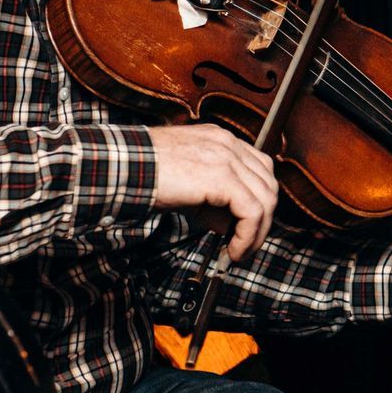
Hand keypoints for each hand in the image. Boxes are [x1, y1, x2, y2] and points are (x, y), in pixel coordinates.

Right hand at [149, 124, 277, 261]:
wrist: (124, 167)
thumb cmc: (146, 174)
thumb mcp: (188, 185)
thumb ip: (214, 199)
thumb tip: (232, 226)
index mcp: (221, 140)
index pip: (259, 169)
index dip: (260, 200)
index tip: (249, 227)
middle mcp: (228, 144)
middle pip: (268, 183)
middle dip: (264, 219)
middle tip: (248, 244)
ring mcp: (228, 157)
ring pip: (265, 198)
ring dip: (257, 233)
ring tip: (240, 252)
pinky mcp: (222, 176)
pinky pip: (252, 211)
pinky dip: (248, 236)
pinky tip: (233, 250)